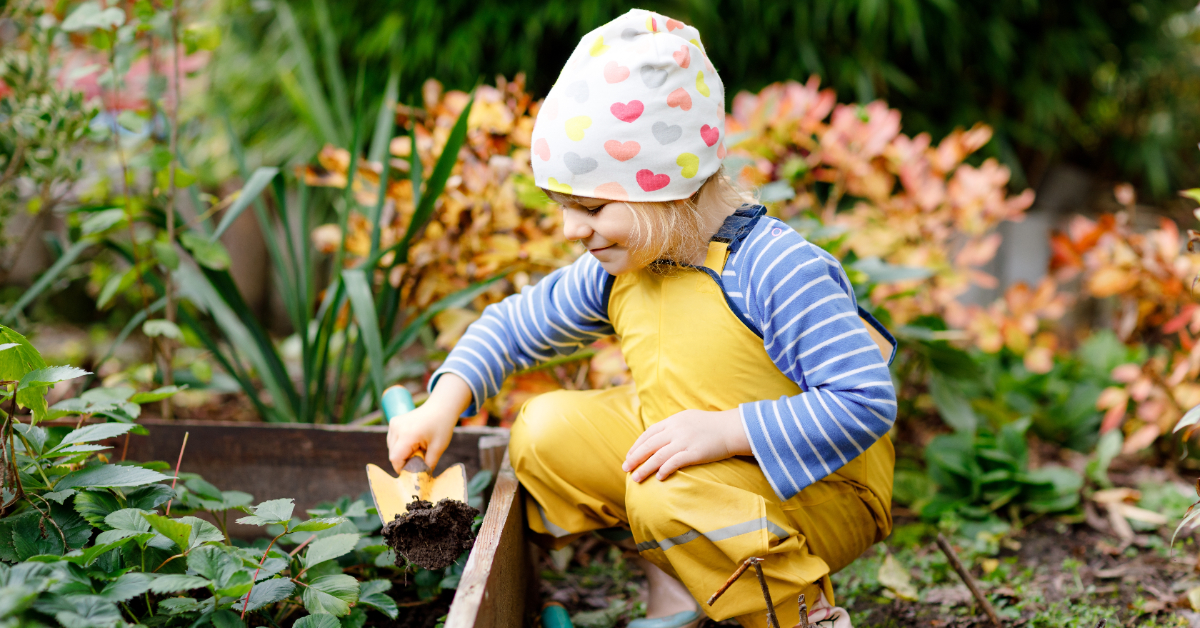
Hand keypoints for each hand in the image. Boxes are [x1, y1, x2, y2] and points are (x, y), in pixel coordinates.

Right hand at [386, 373, 472, 472]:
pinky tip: (413, 442)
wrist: (441, 407)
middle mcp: (397, 428)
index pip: (396, 459)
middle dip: (404, 461)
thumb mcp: (438, 448)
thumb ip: (428, 465)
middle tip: (420, 459)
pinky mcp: (393, 422)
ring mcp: (393, 424)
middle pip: (393, 454)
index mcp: (407, 435)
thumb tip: (421, 479)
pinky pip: (392, 440)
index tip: (414, 472)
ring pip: (391, 448)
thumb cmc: (442, 426)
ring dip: (402, 453)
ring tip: (418, 448)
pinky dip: (400, 445)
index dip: (403, 469)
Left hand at [621, 408, 751, 481]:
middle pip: (649, 445)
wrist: (733, 428)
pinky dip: (664, 470)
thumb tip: (660, 438)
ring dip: (645, 468)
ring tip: (636, 478)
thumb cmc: (712, 426)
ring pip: (658, 456)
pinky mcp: (695, 452)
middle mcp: (676, 429)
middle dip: (635, 458)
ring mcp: (685, 441)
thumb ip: (674, 427)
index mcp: (673, 420)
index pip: (649, 433)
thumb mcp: (689, 419)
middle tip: (625, 468)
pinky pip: (675, 462)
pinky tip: (658, 478)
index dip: (637, 445)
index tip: (629, 456)